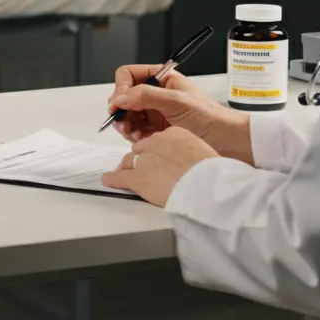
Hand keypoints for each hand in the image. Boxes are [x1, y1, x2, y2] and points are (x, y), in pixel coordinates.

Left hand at [102, 128, 217, 206]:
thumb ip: (189, 152)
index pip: (157, 140)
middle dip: (142, 159)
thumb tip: (188, 160)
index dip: (156, 151)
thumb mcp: (203, 152)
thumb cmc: (211, 173)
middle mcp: (155, 142)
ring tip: (128, 174)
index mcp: (173, 133)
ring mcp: (143, 159)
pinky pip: (119, 177)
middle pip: (141, 149)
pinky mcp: (137, 177)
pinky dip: (112, 179)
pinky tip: (108, 180)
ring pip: (130, 160)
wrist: (206, 186)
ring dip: (129, 168)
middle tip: (146, 169)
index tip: (159, 158)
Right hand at [108, 64, 252, 162]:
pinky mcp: (156, 131)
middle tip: (121, 121)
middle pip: (124, 96)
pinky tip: (140, 139)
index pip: (129, 75)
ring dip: (125, 124)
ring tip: (131, 132)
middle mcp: (156, 94)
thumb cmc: (210, 117)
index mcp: (162, 79)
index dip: (120, 88)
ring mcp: (155, 113)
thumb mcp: (176, 101)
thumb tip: (121, 97)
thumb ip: (146, 95)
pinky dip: (133, 135)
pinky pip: (135, 131)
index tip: (119, 103)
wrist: (226, 141)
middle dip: (121, 109)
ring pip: (127, 115)